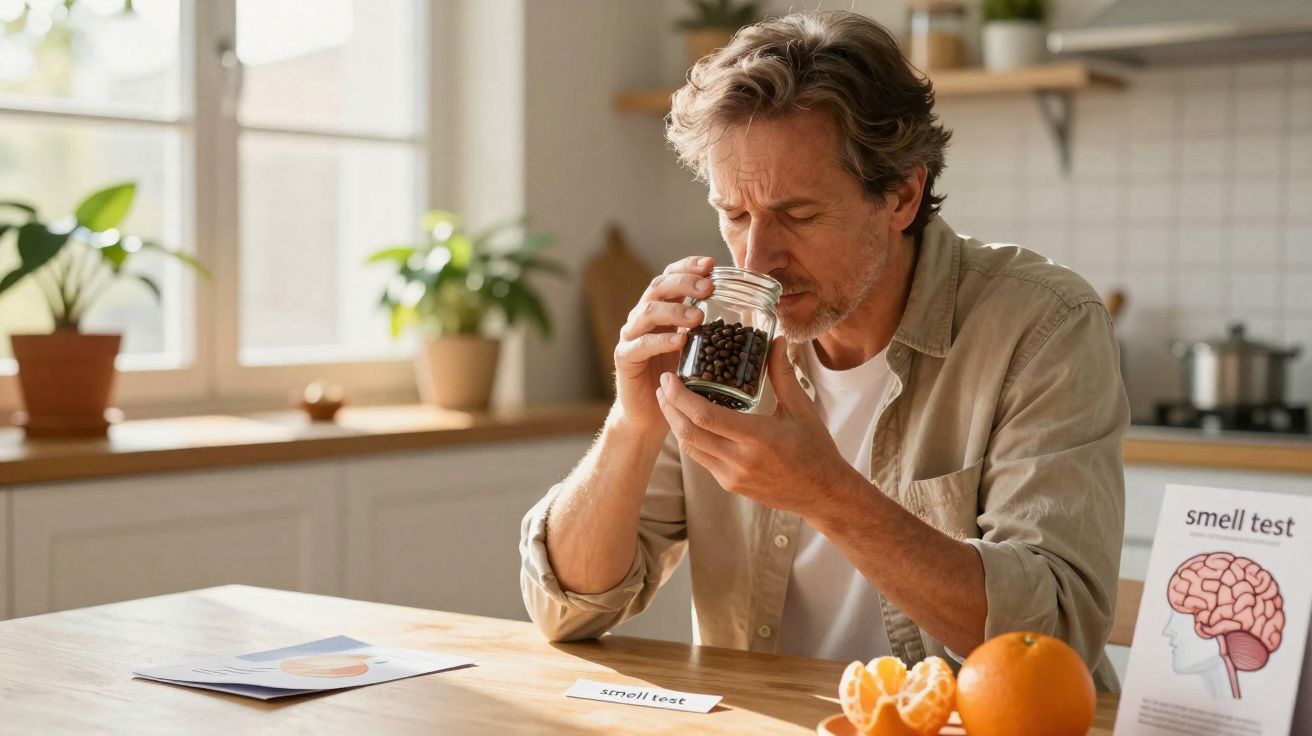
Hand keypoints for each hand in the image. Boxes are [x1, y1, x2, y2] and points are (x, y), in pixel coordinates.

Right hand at [613, 255, 715, 434]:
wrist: (650, 413)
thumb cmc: (679, 379)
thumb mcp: (700, 351)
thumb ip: (715, 331)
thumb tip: (758, 316)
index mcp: (662, 310)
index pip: (670, 277)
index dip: (688, 266)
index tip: (711, 264)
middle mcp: (643, 318)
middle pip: (658, 287)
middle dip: (684, 283)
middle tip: (708, 287)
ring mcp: (631, 336)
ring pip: (647, 312)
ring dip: (674, 310)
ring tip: (697, 316)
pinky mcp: (624, 359)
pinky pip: (640, 345)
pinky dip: (660, 341)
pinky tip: (679, 341)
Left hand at [655, 336, 863, 517]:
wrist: (823, 493)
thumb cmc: (816, 449)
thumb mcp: (801, 409)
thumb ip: (783, 374)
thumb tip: (775, 339)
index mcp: (758, 438)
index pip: (706, 417)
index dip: (680, 397)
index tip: (669, 378)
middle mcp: (740, 460)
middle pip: (689, 433)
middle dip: (669, 408)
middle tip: (662, 385)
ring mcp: (732, 476)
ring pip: (690, 449)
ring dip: (674, 423)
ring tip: (668, 401)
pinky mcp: (729, 484)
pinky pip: (700, 459)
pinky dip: (690, 438)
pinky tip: (688, 421)